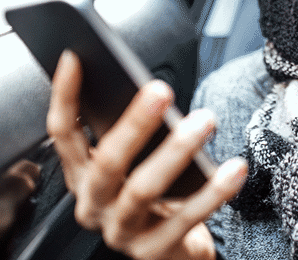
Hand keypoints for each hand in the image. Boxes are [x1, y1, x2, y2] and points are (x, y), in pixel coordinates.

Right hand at [47, 49, 246, 259]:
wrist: (171, 250)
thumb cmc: (150, 192)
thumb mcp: (131, 161)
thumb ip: (129, 129)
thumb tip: (146, 85)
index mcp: (82, 174)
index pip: (63, 133)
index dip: (65, 96)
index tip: (75, 57)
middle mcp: (94, 203)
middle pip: (108, 161)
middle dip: (135, 123)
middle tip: (161, 91)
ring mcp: (121, 231)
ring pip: (144, 189)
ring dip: (176, 151)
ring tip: (205, 121)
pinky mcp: (153, 252)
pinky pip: (186, 218)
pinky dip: (213, 192)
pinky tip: (234, 168)